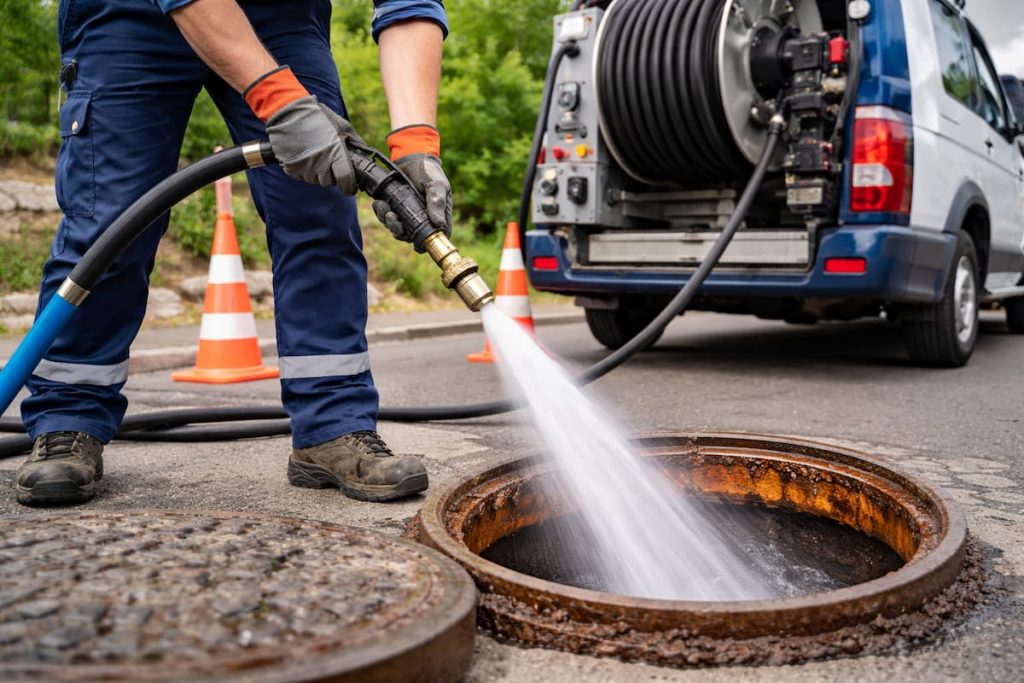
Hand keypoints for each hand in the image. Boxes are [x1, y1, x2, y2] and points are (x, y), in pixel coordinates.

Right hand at [244, 66, 365, 193]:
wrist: (287, 112)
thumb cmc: (317, 117)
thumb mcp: (342, 126)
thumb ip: (356, 143)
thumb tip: (367, 157)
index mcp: (335, 154)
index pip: (346, 181)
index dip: (349, 186)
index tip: (350, 186)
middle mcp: (320, 164)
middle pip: (329, 182)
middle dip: (331, 174)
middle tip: (328, 159)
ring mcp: (304, 168)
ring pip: (315, 180)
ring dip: (317, 172)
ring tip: (314, 154)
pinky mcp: (291, 169)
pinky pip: (301, 176)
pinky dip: (304, 169)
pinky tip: (303, 155)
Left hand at [373, 125, 452, 242]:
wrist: (411, 157)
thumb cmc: (429, 171)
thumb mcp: (436, 184)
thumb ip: (437, 202)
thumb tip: (438, 224)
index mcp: (439, 216)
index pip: (438, 237)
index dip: (427, 243)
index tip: (416, 241)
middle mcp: (424, 219)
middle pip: (413, 238)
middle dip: (400, 231)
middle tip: (393, 218)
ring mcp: (409, 216)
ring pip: (398, 230)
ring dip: (389, 222)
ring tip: (384, 207)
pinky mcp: (397, 209)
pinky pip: (388, 220)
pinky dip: (382, 214)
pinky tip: (379, 203)